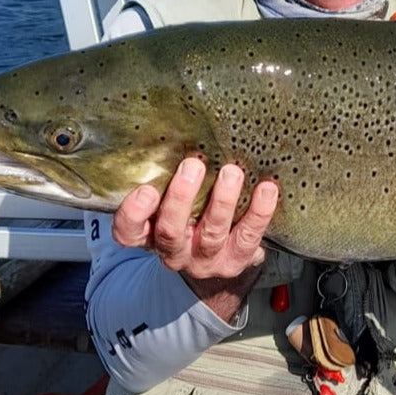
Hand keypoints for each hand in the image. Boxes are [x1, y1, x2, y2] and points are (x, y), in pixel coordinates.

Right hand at [112, 157, 278, 319]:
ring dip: (222, 201)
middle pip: (170, 231)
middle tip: (193, 165)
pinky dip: (259, 212)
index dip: (134, 214)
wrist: (220, 261)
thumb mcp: (171, 203)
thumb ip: (166, 180)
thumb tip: (177, 134)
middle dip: (181, 197)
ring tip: (231, 173)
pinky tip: (266, 189)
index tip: (146, 190)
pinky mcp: (237, 260)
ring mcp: (206, 260)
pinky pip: (248, 236)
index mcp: (151, 235)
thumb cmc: (191, 218)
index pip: (129, 232)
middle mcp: (175, 251)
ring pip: (211, 233)